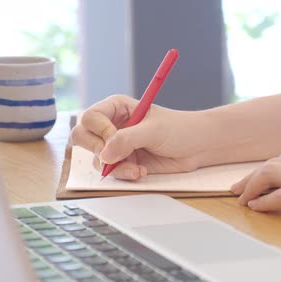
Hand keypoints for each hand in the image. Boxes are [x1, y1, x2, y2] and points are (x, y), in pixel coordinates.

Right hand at [71, 95, 207, 179]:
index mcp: (116, 108)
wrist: (198, 147)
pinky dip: (123, 174)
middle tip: (113, 157)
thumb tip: (104, 155)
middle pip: (82, 137)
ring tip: (137, 168)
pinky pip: (111, 172)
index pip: (90, 117)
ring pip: (96, 159)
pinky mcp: (124, 162)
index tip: (114, 140)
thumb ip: (127, 140)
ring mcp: (116, 145)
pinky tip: (141, 171)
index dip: (99, 130)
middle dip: (97, 150)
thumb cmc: (180, 129)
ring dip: (115, 167)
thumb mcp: (153, 131)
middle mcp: (112, 125)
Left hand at [231, 142, 280, 222]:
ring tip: (242, 199)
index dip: (267, 167)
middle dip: (250, 176)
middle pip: (272, 162)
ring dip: (251, 187)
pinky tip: (257, 208)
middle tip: (237, 188)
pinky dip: (264, 202)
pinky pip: (280, 197)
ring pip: (269, 174)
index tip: (257, 177)